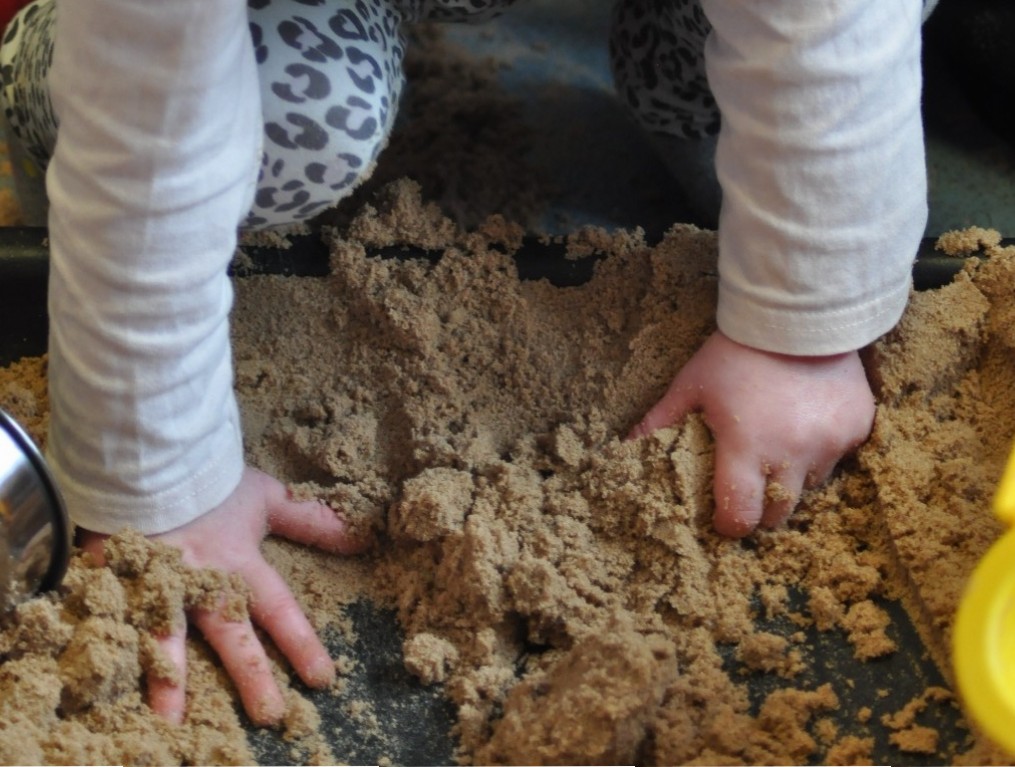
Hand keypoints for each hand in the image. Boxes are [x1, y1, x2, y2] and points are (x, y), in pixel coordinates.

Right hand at [79, 467, 365, 725]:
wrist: (146, 456)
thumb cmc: (209, 481)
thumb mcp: (266, 497)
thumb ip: (309, 521)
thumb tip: (360, 536)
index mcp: (238, 561)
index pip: (278, 608)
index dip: (301, 643)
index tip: (323, 679)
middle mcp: (200, 579)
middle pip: (229, 633)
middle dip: (250, 676)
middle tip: (270, 717)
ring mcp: (154, 583)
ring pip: (163, 637)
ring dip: (167, 681)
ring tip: (171, 724)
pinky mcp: (113, 582)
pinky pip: (110, 622)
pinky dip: (109, 655)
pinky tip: (104, 691)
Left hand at [629, 330, 874, 536]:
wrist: (799, 312)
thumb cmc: (736, 352)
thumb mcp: (692, 385)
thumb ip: (661, 421)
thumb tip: (627, 448)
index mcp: (747, 448)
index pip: (741, 517)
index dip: (729, 523)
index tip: (723, 515)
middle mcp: (794, 454)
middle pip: (778, 514)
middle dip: (761, 507)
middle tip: (749, 483)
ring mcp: (832, 443)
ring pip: (811, 486)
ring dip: (793, 477)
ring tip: (778, 443)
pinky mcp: (859, 428)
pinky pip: (839, 457)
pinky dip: (822, 450)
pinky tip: (806, 422)